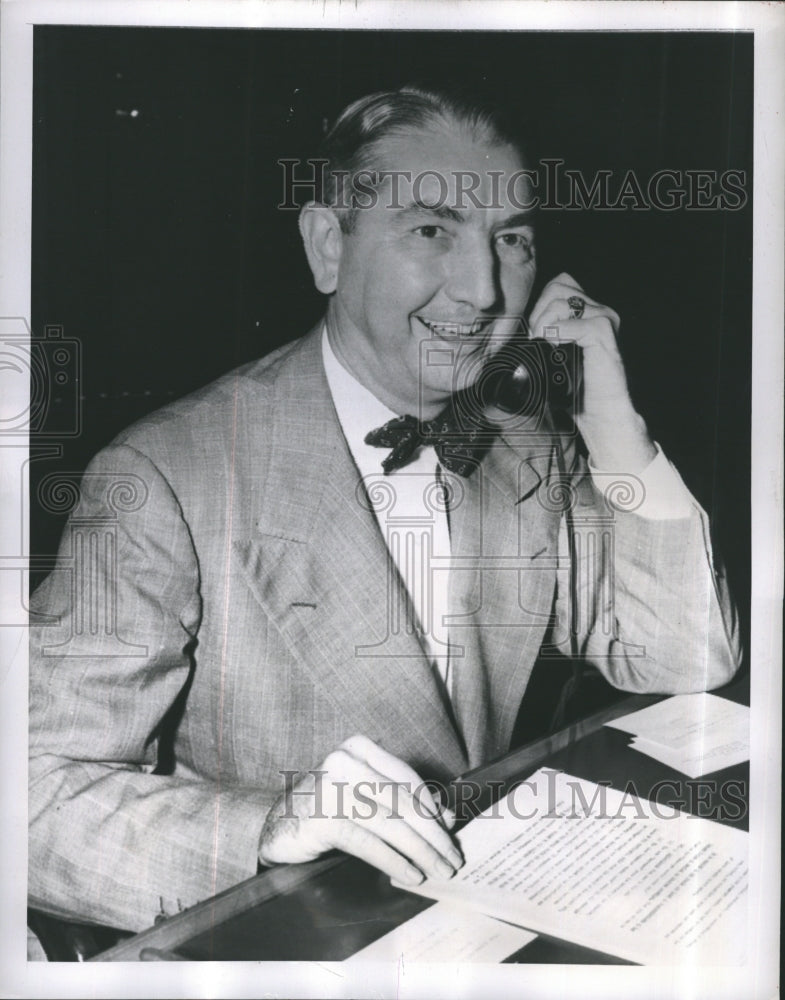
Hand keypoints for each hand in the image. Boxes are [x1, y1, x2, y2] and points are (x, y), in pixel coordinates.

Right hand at [258, 734, 462, 885]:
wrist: (278, 825)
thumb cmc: (328, 808)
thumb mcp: (365, 795)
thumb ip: (401, 800)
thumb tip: (447, 816)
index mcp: (359, 748)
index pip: (406, 778)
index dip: (433, 807)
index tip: (451, 831)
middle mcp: (345, 761)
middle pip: (402, 801)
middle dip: (433, 834)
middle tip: (452, 857)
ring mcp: (331, 788)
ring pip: (390, 823)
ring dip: (420, 851)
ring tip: (438, 870)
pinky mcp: (322, 818)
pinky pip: (369, 843)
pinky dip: (394, 861)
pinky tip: (411, 874)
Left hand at [527, 272, 656, 472]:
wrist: (600, 415)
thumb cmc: (576, 392)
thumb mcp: (552, 360)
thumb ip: (541, 339)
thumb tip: (510, 337)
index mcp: (588, 312)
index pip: (558, 284)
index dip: (539, 304)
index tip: (533, 333)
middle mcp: (599, 310)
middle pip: (558, 286)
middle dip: (539, 311)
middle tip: (535, 340)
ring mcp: (604, 319)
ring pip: (563, 301)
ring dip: (545, 323)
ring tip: (543, 345)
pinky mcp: (604, 333)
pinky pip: (574, 322)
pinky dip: (557, 333)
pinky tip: (553, 348)